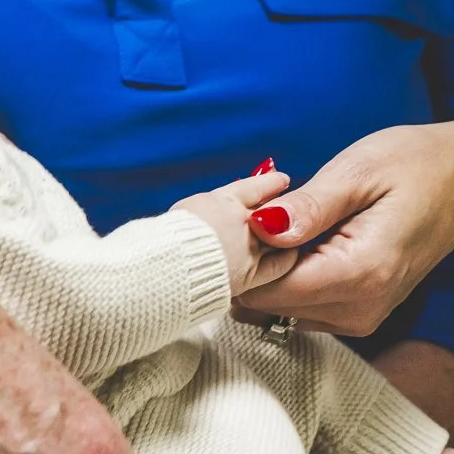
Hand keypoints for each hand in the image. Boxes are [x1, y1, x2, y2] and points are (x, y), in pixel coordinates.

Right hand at [172, 166, 297, 293]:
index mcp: (221, 201)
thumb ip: (207, 210)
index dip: (270, 183)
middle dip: (277, 209)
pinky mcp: (251, 274)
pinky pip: (281, 263)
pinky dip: (287, 257)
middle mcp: (240, 221)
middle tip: (285, 208)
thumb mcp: (185, 213)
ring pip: (277, 235)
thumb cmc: (163, 241)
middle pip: (270, 211)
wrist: (162, 269)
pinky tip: (291, 254)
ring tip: (288, 232)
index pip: (255, 187)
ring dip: (282, 233)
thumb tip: (211, 211)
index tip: (282, 179)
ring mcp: (248, 248)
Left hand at [239, 124, 453, 333]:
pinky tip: (302, 241)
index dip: (243, 257)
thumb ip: (308, 207)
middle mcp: (361, 309)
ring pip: (280, 310)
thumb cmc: (417, 166)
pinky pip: (301, 306)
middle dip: (253, 263)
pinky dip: (289, 278)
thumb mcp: (358, 170)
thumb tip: (260, 229)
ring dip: (270, 271)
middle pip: (269, 305)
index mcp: (360, 273)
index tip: (238, 219)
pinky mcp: (358, 314)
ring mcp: (361, 317)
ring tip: (287, 222)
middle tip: (259, 213)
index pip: (269, 291)